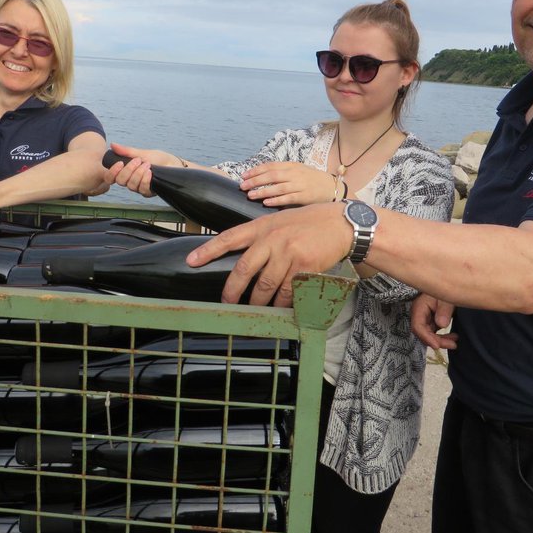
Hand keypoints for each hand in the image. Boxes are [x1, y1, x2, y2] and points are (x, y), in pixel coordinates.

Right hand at [103, 142, 179, 196]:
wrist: (173, 164)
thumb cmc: (158, 158)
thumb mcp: (142, 153)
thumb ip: (127, 152)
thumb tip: (113, 145)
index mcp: (126, 172)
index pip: (111, 178)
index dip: (112, 173)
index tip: (120, 163)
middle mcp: (131, 181)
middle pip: (121, 181)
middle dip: (128, 170)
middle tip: (139, 160)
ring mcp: (139, 188)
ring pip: (131, 186)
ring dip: (138, 174)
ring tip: (147, 164)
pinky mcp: (149, 192)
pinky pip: (142, 190)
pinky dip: (145, 180)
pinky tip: (149, 172)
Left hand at [186, 203, 351, 306]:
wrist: (340, 224)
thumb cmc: (308, 223)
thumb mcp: (279, 221)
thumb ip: (261, 236)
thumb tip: (244, 257)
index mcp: (262, 226)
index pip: (229, 238)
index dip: (208, 250)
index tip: (191, 261)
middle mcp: (272, 238)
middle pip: (244, 269)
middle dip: (232, 290)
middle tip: (226, 303)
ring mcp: (288, 253)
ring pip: (265, 286)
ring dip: (259, 302)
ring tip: (255, 311)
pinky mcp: (304, 266)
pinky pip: (287, 292)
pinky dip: (282, 303)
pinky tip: (279, 309)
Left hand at [240, 162, 339, 206]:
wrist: (332, 187)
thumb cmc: (311, 180)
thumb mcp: (297, 170)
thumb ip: (282, 172)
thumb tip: (261, 177)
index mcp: (291, 166)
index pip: (270, 166)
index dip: (256, 170)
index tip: (244, 175)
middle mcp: (295, 174)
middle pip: (272, 175)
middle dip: (255, 180)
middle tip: (243, 186)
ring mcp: (300, 185)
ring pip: (278, 187)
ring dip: (263, 191)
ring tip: (250, 195)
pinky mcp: (304, 196)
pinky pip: (288, 198)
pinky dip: (276, 200)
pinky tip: (266, 202)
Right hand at [410, 294, 457, 350]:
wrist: (449, 287)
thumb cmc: (446, 290)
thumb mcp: (447, 298)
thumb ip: (444, 310)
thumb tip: (442, 325)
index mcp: (419, 308)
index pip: (418, 326)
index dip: (426, 337)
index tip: (437, 346)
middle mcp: (420, 315)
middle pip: (423, 333)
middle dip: (437, 341)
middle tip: (452, 344)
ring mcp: (425, 319)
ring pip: (429, 335)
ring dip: (441, 340)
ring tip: (455, 341)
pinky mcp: (432, 321)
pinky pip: (435, 333)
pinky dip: (443, 337)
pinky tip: (454, 337)